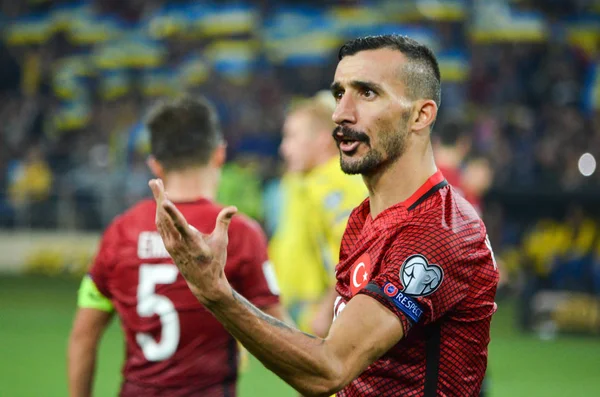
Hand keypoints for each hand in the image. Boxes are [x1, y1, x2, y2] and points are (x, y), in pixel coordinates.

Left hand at [149, 178, 237, 304]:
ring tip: (156, 185)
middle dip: (159, 197)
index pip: (179, 225)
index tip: (164, 200)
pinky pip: (160, 226)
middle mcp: (177, 243)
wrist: (204, 283)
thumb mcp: (222, 242)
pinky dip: (160, 212)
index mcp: (192, 242)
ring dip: (158, 202)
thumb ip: (224, 222)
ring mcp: (170, 245)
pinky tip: (160, 203)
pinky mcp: (168, 246)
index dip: (172, 212)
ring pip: (160, 220)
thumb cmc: (215, 261)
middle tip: (155, 180)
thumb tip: (234, 208)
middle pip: (164, 217)